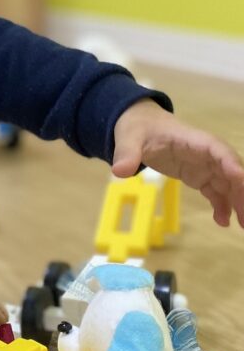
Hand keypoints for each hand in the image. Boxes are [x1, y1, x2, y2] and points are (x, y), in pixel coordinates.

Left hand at [112, 99, 243, 227]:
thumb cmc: (139, 128)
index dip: (230, 163)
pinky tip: (223, 222)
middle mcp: (205, 153)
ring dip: (237, 202)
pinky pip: (216, 191)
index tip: (240, 178)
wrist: (140, 126)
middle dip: (242, 190)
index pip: (218, 150)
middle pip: (231, 169)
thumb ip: (127, 153)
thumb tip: (119, 171)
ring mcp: (204, 166)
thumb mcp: (129, 138)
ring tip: (241, 225)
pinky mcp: (199, 176)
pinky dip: (222, 205)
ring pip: (228, 183)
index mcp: (193, 140)